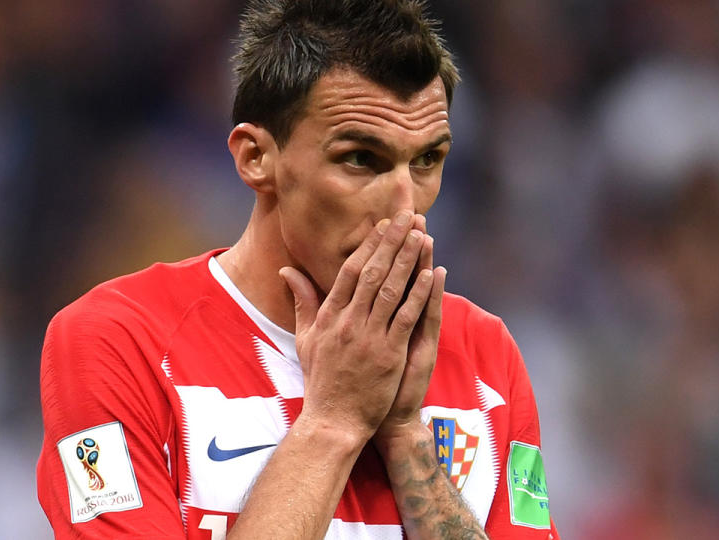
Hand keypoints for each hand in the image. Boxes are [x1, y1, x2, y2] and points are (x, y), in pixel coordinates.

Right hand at [279, 211, 435, 442]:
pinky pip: (407, 317)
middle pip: (373, 272)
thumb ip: (302, 302)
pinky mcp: (388, 354)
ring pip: (392, 289)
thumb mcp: (305, 339)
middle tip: (408, 216)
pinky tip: (432, 272)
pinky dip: (420, 293)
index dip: (368, 245)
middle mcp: (348, 322)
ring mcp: (369, 337)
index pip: (350, 271)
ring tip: (422, 234)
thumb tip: (287, 271)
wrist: (333, 421)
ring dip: (408, 259)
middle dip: (392, 242)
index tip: (383, 224)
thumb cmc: (320, 381)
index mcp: (329, 316)